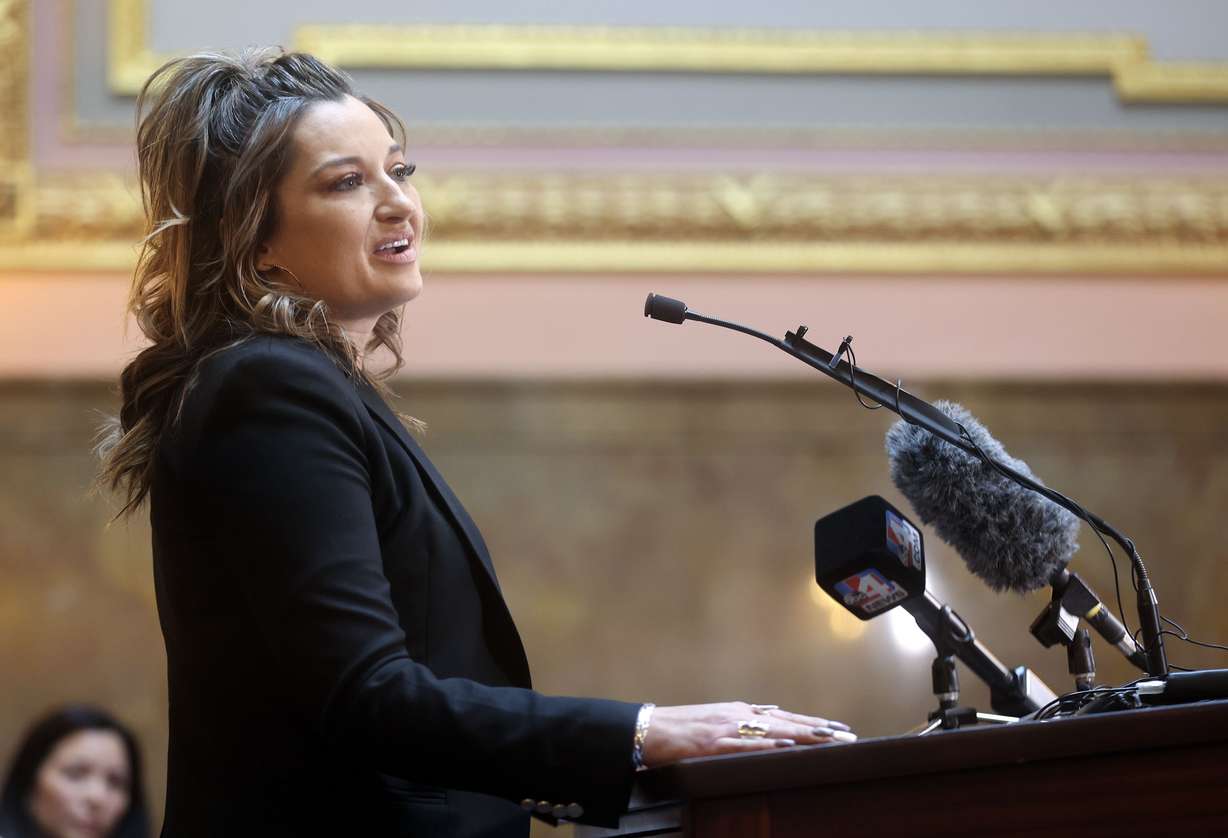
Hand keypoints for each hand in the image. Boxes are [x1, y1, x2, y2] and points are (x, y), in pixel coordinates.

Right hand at [640, 702, 854, 766]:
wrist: (648, 729)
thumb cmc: (681, 728)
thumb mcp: (716, 718)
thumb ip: (744, 718)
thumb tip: (773, 716)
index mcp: (740, 712)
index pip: (785, 718)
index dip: (814, 724)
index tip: (839, 729)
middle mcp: (738, 715)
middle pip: (787, 722)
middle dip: (820, 730)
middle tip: (848, 736)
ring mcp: (726, 728)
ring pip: (773, 731)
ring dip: (803, 735)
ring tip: (829, 739)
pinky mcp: (713, 743)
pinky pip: (745, 744)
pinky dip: (767, 744)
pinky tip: (786, 745)